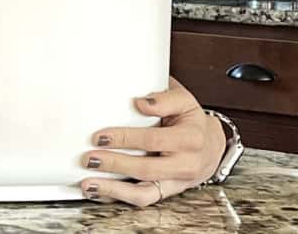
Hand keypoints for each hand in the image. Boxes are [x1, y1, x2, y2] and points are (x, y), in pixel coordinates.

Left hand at [79, 77, 225, 206]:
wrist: (209, 146)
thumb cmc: (190, 121)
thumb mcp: (185, 102)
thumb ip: (164, 99)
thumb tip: (141, 102)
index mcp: (190, 138)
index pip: (153, 140)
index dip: (125, 139)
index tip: (101, 136)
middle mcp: (185, 164)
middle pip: (146, 169)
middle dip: (115, 164)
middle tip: (89, 158)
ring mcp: (175, 182)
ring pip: (144, 193)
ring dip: (113, 190)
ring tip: (88, 183)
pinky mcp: (166, 192)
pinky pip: (142, 199)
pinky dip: (118, 197)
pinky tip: (98, 191)